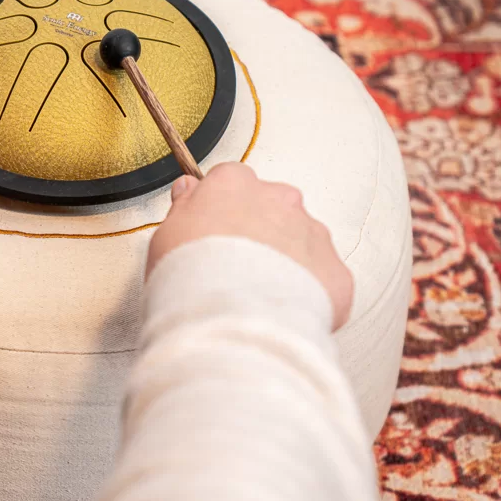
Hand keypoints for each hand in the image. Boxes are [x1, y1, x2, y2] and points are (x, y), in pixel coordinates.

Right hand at [146, 163, 353, 329]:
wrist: (233, 317)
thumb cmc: (194, 274)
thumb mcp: (167, 235)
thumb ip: (184, 207)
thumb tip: (189, 192)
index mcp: (235, 184)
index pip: (231, 182)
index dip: (221, 209)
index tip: (212, 230)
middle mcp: (280, 200)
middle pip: (272, 209)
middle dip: (259, 233)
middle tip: (234, 267)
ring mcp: (312, 234)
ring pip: (300, 242)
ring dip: (284, 262)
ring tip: (256, 294)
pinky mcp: (334, 271)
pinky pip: (322, 278)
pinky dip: (307, 292)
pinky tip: (280, 309)